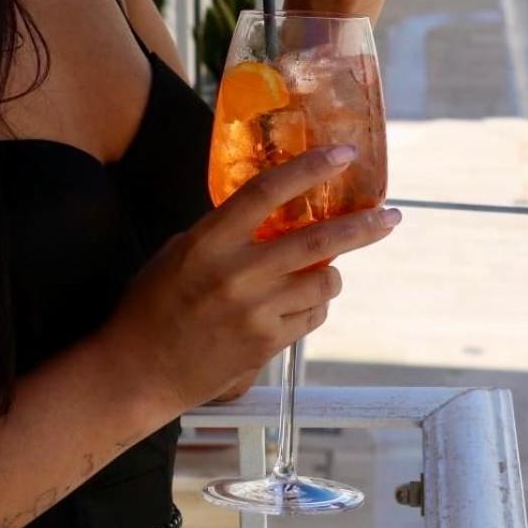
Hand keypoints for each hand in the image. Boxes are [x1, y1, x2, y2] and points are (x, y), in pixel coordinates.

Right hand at [103, 147, 399, 416]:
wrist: (137, 372)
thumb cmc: (152, 304)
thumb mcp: (181, 251)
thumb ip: (226, 231)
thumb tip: (273, 213)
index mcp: (209, 241)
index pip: (268, 192)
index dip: (310, 169)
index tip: (344, 155)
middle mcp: (238, 274)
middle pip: (317, 242)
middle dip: (362, 227)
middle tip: (390, 216)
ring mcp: (255, 313)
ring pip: (323, 285)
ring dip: (332, 275)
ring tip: (323, 273)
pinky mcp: (266, 346)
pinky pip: (311, 318)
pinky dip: (314, 308)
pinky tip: (298, 306)